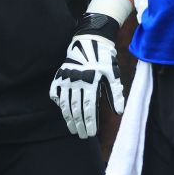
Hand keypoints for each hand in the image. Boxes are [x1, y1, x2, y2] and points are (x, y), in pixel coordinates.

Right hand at [50, 23, 123, 138]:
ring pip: (65, 103)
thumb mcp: (113, 74)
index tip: (91, 134)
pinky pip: (55, 92)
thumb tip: (119, 112)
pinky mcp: (59, 74)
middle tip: (82, 135)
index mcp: (90, 81)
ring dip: (68, 118)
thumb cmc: (104, 58)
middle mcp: (76, 80)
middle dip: (79, 124)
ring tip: (72, 128)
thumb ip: (115, 93)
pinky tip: (63, 110)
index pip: (89, 107)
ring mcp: (65, 78)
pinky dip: (58, 102)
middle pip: (76, 108)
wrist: (90, 39)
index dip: (90, 122)